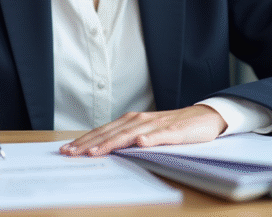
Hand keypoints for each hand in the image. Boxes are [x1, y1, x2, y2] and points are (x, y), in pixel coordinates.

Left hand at [59, 104, 227, 156]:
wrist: (204, 117)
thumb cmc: (174, 127)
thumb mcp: (147, 133)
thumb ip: (128, 139)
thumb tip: (104, 149)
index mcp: (132, 121)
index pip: (103, 132)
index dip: (85, 140)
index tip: (67, 150)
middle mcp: (140, 120)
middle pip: (111, 133)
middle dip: (89, 143)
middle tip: (70, 153)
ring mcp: (157, 125)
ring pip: (130, 135)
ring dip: (111, 142)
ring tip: (94, 152)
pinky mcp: (175, 132)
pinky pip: (161, 136)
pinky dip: (150, 139)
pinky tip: (140, 143)